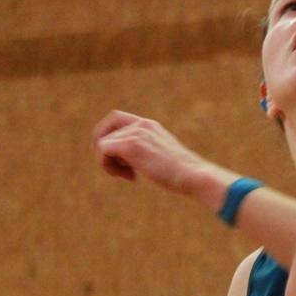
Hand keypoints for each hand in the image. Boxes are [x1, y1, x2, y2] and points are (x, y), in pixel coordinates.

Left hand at [92, 111, 223, 198]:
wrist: (194, 176)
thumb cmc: (183, 174)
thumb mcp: (163, 158)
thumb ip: (147, 153)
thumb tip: (130, 163)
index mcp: (149, 126)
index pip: (116, 118)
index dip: (108, 135)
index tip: (116, 157)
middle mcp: (141, 125)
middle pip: (106, 127)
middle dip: (102, 147)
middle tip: (113, 167)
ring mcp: (136, 133)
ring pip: (101, 143)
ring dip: (108, 163)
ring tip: (128, 176)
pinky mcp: (131, 145)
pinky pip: (102, 150)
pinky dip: (107, 166)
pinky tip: (130, 177)